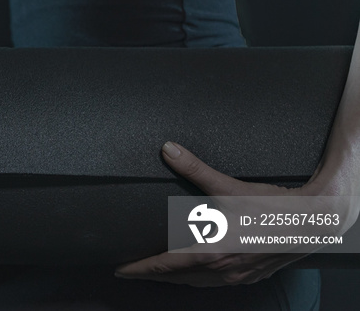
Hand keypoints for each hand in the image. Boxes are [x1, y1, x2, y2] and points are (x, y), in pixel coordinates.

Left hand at [113, 141, 347, 286]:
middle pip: (176, 278)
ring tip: (159, 271)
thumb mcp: (229, 187)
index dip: (139, 269)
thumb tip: (168, 151)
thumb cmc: (274, 208)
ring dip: (174, 278)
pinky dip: (197, 279)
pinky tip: (196, 270)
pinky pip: (214, 283)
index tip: (121, 269)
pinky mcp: (250, 276)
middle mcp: (222, 271)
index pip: (163, 266)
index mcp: (211, 252)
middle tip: (133, 270)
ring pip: (195, 283)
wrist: (315, 222)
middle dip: (152, 275)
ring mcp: (237, 277)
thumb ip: (194, 169)